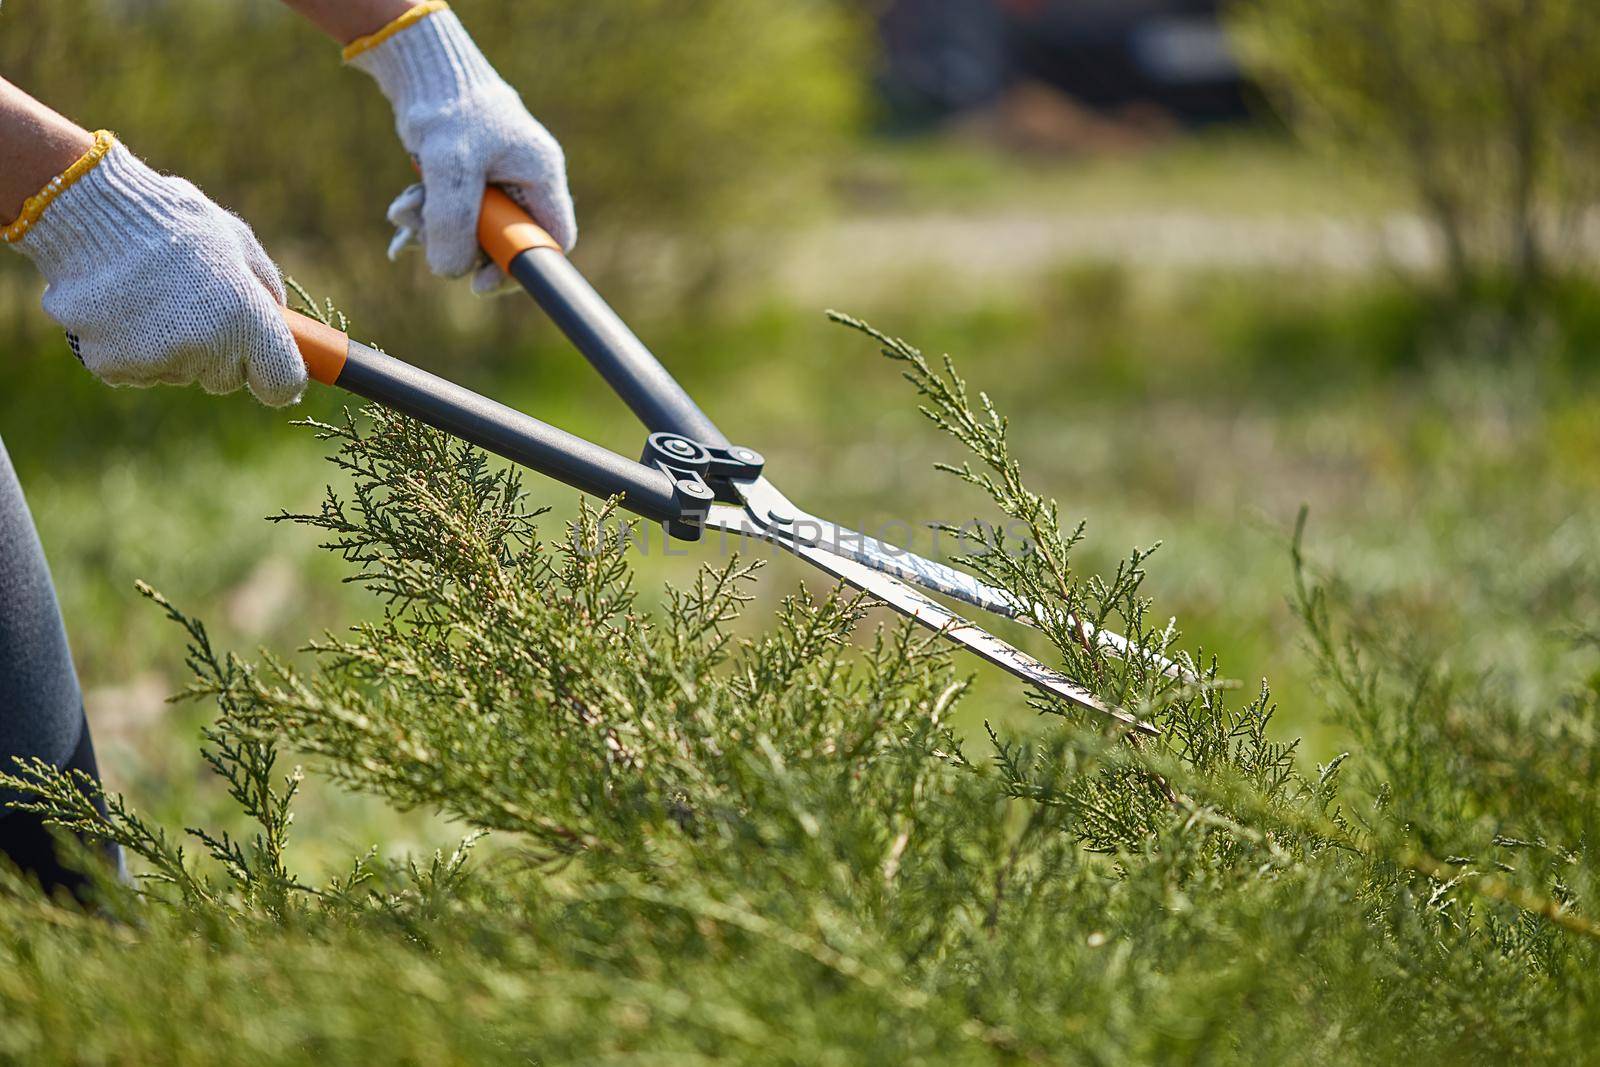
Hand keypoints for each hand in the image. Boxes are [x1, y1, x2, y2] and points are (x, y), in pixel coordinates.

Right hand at [9, 137, 304, 406]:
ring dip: (172, 347)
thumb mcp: (235, 239)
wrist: (86, 209)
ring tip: (151, 294)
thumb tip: (279, 318)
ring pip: (179, 372)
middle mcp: (204, 347)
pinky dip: (131, 347)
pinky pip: (136, 370)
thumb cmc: (169, 219)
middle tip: (194, 305)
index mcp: (245, 318)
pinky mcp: (112, 364)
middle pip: (226, 379)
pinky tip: (121, 306)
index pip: (281, 384)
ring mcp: (155, 359)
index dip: (278, 376)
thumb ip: (264, 286)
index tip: (269, 365)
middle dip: (219, 352)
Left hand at [349, 5, 577, 293]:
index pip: (549, 240)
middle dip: (461, 246)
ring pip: (472, 231)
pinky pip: (453, 215)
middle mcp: (525, 182)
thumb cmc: (448, 107)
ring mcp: (497, 182)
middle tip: (426, 241)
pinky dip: (426, 217)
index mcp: (541, 175)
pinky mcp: (470, 180)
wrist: (423, 68)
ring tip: (403, 211)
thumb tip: (451, 272)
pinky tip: (402, 210)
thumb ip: (454, 220)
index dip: (520, 267)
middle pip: (504, 241)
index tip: (481, 283)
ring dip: (434, 230)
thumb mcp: (450, 165)